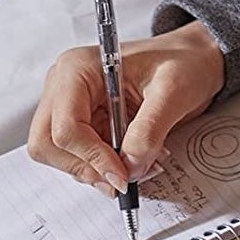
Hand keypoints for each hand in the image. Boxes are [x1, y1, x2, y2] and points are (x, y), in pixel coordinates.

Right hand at [27, 20, 224, 194]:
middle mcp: (65, 87)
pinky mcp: (84, 125)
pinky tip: (134, 159)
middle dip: (85, 168)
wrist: (193, 62)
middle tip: (123, 178)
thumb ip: (149, 131)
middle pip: (47, 145)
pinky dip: (105, 169)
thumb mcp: (172, 92)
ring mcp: (71, 107)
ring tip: (140, 164)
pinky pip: (81, 159)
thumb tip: (130, 167)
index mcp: (78, 69)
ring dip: (97, 172)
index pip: (65, 127)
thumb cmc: (182, 62)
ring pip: (61, 157)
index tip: (124, 176)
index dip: (93, 159)